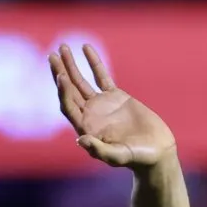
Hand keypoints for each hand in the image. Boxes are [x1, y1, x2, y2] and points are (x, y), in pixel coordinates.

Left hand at [50, 44, 176, 168]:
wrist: (156, 151)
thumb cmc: (136, 158)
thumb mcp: (118, 156)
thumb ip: (99, 150)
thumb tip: (80, 139)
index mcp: (85, 128)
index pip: (69, 106)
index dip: (63, 92)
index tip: (61, 75)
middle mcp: (89, 115)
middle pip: (69, 91)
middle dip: (60, 73)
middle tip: (51, 56)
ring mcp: (101, 104)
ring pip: (81, 81)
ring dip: (71, 65)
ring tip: (62, 47)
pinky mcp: (115, 96)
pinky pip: (101, 75)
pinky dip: (94, 62)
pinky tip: (86, 47)